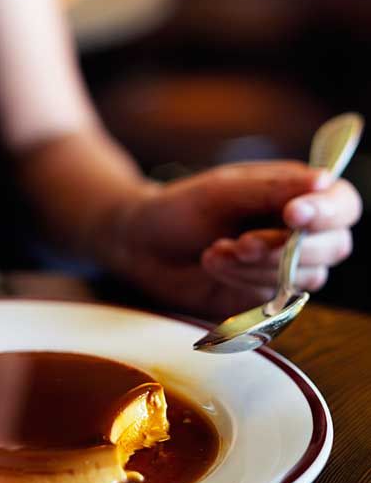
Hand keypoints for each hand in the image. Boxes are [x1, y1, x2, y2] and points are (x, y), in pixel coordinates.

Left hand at [96, 162, 361, 319]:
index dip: (327, 212)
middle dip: (285, 248)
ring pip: (302, 278)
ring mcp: (283, 271)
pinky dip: (242, 284)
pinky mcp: (263, 301)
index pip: (342, 205)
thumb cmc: (180, 209)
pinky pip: (274, 303)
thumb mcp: (222, 191)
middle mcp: (298, 234)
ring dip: (256, 266)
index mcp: (295, 196)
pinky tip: (212, 264)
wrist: (140, 247)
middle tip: (241, 242)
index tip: (295, 215)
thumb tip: (323, 179)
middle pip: (333, 247)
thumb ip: (272, 189)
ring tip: (214, 250)